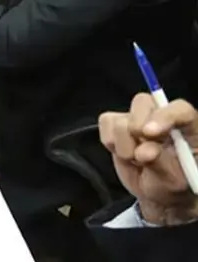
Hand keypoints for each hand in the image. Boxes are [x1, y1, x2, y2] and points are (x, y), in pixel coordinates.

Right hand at [100, 95, 197, 224]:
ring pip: (121, 117)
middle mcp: (163, 116)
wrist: (157, 193)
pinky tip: (124, 154)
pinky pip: (106, 123)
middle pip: (143, 102)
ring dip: (124, 144)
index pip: (180, 109)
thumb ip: (162, 164)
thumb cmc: (172, 186)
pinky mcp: (117, 122)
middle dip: (135, 127)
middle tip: (138, 154)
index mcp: (189, 128)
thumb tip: (142, 152)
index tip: (150, 133)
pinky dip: (111, 142)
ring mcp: (138, 117)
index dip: (165, 116)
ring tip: (135, 161)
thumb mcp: (173, 182)